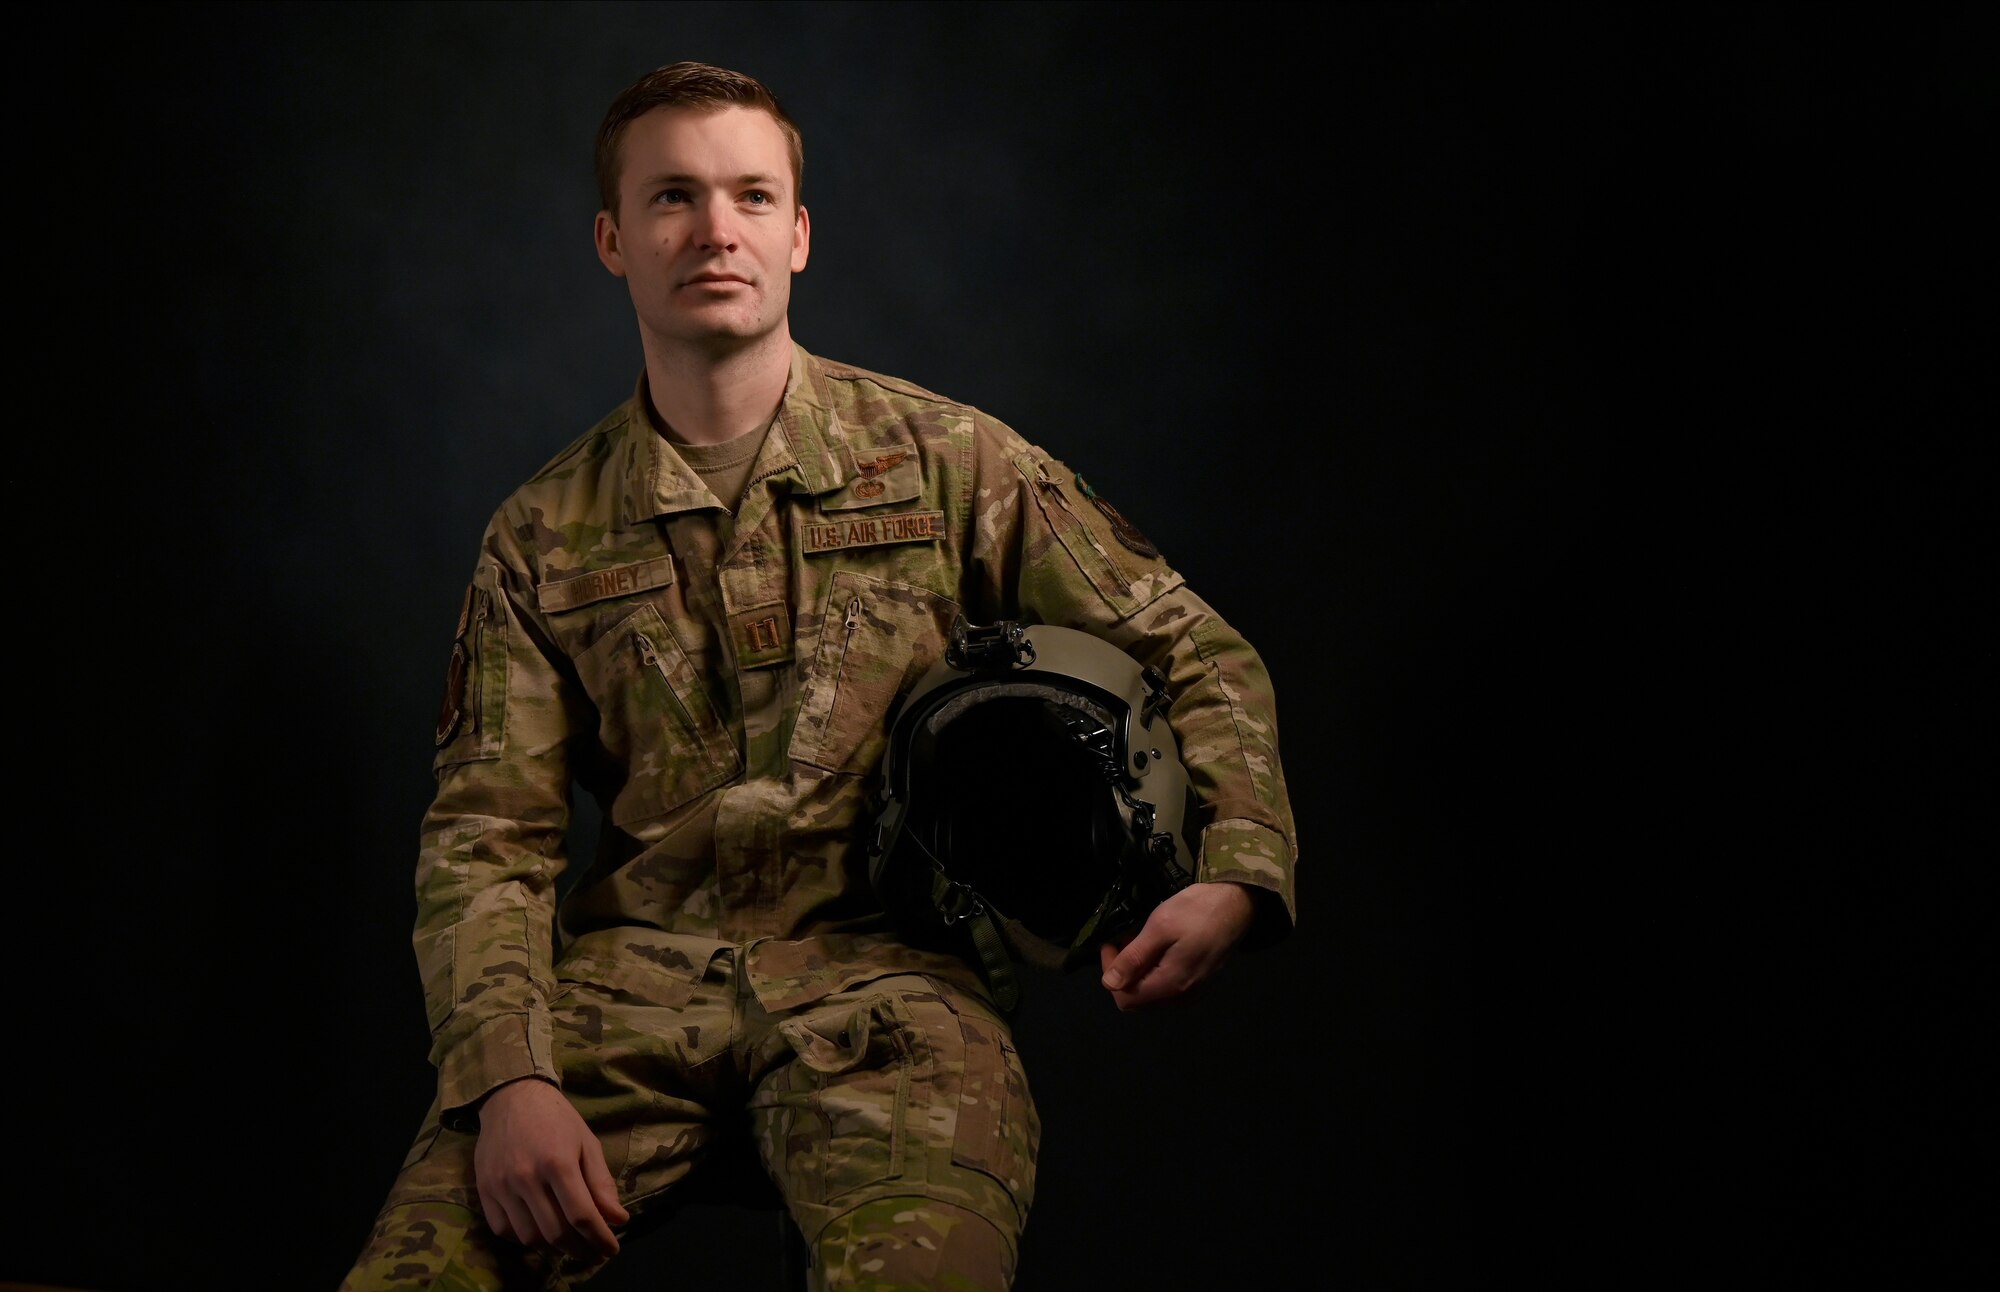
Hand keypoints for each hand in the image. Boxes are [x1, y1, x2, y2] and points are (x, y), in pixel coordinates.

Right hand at [473, 1077, 629, 1260]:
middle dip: (580, 1249)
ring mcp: (501, 1185)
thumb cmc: (557, 1119)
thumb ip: (601, 1183)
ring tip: (569, 1243)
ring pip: (529, 1237)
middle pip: (555, 1232)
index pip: (582, 1215)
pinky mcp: (484, 1190)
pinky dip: (523, 1239)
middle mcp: (527, 1177)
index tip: (611, 1250)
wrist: (512, 1097)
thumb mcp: (587, 1143)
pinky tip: (539, 1233)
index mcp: (558, 1162)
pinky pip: (503, 1230)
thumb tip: (618, 1220)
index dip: (599, 1238)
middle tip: (593, 1251)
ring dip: (552, 1247)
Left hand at [1098, 881, 1257, 1010]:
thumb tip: (1109, 984)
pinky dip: (1154, 969)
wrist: (1237, 902)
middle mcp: (1181, 996)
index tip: (1113, 943)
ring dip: (1139, 969)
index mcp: (1170, 985)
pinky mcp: (1198, 981)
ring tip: (1142, 939)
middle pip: (1137, 999)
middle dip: (1124, 971)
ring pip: (1151, 992)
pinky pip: (1166, 985)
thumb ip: (1134, 958)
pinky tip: (1158, 946)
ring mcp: (1192, 990)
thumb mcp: (1160, 927)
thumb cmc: (1198, 910)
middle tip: (1127, 939)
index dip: (1111, 973)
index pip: (1124, 998)